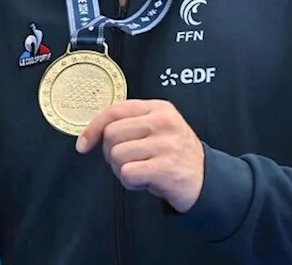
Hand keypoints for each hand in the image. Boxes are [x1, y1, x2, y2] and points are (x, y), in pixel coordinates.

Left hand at [76, 99, 204, 212]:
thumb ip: (131, 123)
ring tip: (140, 171)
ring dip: (122, 170)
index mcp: (158, 108)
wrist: (207, 179)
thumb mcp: (158, 128)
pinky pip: (128, 173)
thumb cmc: (175, 154)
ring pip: (117, 155)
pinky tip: (145, 181)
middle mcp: (163, 122)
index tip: (84, 143)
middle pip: (111, 135)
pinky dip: (130, 182)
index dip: (93, 128)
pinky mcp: (167, 168)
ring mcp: (166, 144)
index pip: (114, 111)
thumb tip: (94, 131)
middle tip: (127, 161)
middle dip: (111, 153)